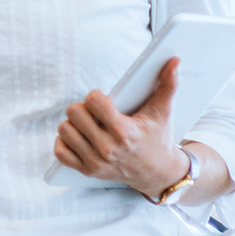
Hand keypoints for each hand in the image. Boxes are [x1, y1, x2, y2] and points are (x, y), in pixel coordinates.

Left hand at [53, 57, 190, 198]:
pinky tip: (79, 137)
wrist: (159, 174)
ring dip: (73, 124)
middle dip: (82, 108)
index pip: (93, 101)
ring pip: (64, 130)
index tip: (103, 100)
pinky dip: (65, 143)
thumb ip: (168, 85)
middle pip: (74, 113)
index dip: (96, 96)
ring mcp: (96, 162)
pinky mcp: (87, 171)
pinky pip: (60, 152)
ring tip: (87, 124)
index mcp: (125, 132)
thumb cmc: (158, 139)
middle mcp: (108, 149)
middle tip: (93, 112)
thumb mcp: (163, 113)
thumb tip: (174, 61)